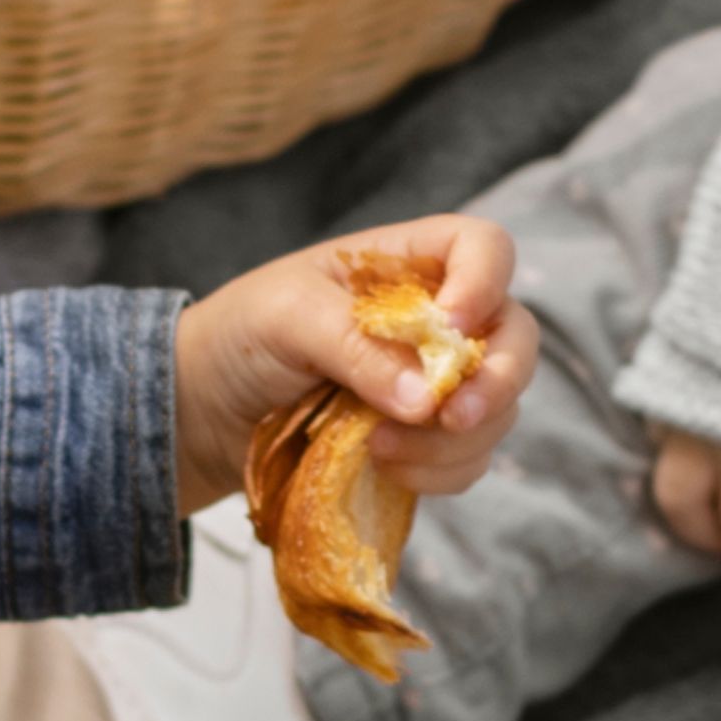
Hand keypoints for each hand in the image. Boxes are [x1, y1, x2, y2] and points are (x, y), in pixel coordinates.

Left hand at [175, 218, 529, 516]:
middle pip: (515, 336)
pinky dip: (440, 472)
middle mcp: (437, 320)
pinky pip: (467, 459)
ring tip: (377, 447)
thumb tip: (425, 399)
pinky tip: (385, 467)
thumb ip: (355, 347)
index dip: (486, 282)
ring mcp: (436, 383)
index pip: (483, 248)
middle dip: (496, 380)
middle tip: (453, 416)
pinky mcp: (426, 441)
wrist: (205, 408)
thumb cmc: (242, 335)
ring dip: (453, 439)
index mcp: (407, 264)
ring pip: (498, 409)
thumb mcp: (287, 318)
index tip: (453, 327)